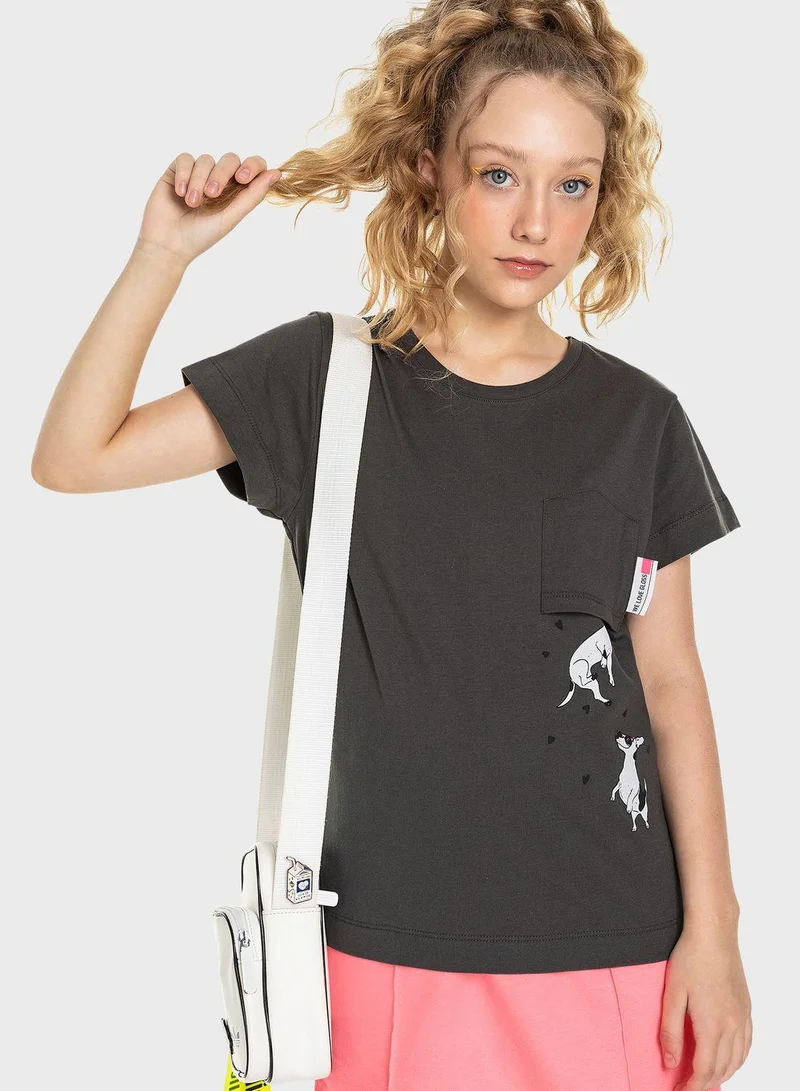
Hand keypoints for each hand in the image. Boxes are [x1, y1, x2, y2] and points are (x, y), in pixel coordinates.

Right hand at [135, 152, 282, 266]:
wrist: (167, 244)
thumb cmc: (201, 236)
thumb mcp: (230, 218)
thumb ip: (252, 196)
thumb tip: (277, 174)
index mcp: (236, 191)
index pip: (252, 166)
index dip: (252, 166)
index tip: (243, 178)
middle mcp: (218, 179)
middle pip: (229, 159)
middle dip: (222, 174)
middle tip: (212, 195)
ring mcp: (197, 174)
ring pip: (206, 159)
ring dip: (199, 181)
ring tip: (192, 203)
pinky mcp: (176, 171)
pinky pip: (185, 159)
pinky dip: (184, 174)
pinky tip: (180, 193)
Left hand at [660, 924, 751, 1089]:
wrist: (715, 934)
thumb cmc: (690, 959)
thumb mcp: (672, 994)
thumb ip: (670, 1031)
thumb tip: (670, 1062)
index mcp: (712, 1025)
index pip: (703, 1070)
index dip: (692, 1087)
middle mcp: (732, 1026)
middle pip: (720, 1068)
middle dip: (704, 1084)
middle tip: (688, 1088)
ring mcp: (742, 1018)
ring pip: (736, 1060)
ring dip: (721, 1075)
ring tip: (704, 1080)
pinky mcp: (746, 1009)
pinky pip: (746, 1045)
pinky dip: (737, 1060)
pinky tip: (728, 1061)